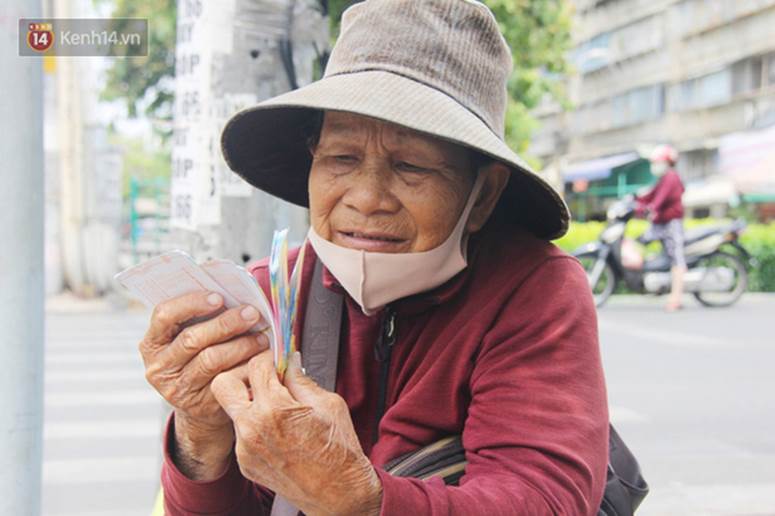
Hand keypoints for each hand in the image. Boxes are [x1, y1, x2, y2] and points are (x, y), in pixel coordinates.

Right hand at [138, 291, 268, 477]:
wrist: (200, 402)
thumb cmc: (199, 355)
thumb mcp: (189, 335)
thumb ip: (198, 315)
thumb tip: (229, 286)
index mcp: (152, 343)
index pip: (164, 315)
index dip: (191, 303)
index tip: (219, 297)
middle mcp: (159, 367)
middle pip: (193, 339)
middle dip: (226, 323)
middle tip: (252, 313)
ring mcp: (177, 388)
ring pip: (211, 360)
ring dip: (242, 345)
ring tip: (262, 337)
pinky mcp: (199, 404)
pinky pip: (227, 380)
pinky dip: (247, 366)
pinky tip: (261, 358)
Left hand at [211, 350, 381, 515]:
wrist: (337, 493)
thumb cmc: (338, 452)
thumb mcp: (328, 404)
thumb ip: (301, 379)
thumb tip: (290, 362)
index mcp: (275, 409)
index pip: (256, 365)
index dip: (269, 358)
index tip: (276, 361)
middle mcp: (253, 428)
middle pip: (223, 384)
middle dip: (241, 375)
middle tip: (262, 378)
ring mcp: (245, 449)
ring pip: (232, 410)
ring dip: (250, 403)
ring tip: (278, 409)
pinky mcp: (245, 463)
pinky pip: (241, 433)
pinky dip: (255, 426)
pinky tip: (278, 431)